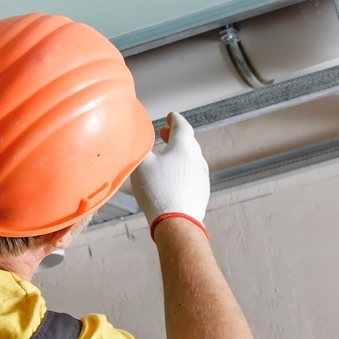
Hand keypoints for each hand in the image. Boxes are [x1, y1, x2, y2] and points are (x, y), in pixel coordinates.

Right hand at [131, 111, 210, 236]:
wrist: (177, 222)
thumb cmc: (157, 190)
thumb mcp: (141, 164)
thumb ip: (140, 148)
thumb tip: (136, 139)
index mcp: (183, 148)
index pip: (183, 126)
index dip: (176, 119)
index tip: (171, 116)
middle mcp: (197, 160)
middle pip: (188, 142)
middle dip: (176, 136)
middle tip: (165, 133)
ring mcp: (201, 177)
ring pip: (191, 159)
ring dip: (180, 154)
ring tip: (166, 157)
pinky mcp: (201, 192)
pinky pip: (192, 175)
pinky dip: (182, 170)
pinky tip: (172, 178)